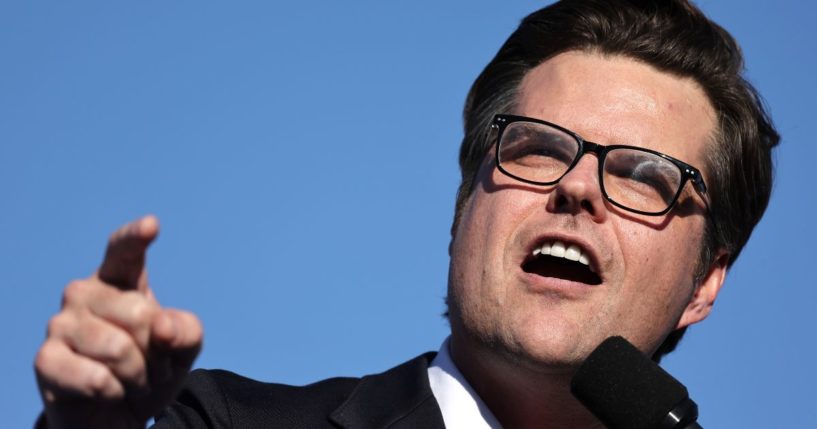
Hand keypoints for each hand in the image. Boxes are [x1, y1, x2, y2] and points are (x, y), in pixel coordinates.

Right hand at [34, 216, 202, 428]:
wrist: (117, 416)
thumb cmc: (150, 371)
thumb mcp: (182, 349)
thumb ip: (186, 330)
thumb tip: (162, 326)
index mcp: (119, 280)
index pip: (124, 251)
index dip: (135, 238)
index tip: (151, 226)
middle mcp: (84, 293)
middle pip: (140, 314)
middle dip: (157, 352)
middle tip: (153, 368)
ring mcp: (60, 324)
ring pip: (119, 349)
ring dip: (139, 377)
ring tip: (134, 382)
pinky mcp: (46, 359)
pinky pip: (96, 377)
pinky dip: (114, 392)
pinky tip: (108, 392)